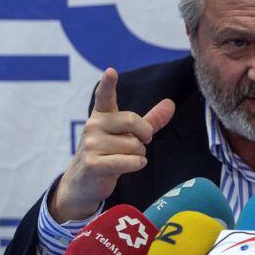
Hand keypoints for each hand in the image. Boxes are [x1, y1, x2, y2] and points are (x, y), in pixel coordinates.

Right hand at [50, 68, 174, 222]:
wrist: (84, 182)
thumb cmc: (110, 154)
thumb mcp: (129, 136)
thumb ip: (150, 120)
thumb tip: (170, 103)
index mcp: (102, 115)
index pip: (105, 96)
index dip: (109, 84)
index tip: (111, 71)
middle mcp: (93, 126)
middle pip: (133, 121)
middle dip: (144, 136)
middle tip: (137, 144)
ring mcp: (90, 144)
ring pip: (135, 145)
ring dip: (138, 155)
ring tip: (123, 158)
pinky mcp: (93, 163)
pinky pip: (131, 161)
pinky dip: (137, 165)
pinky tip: (129, 166)